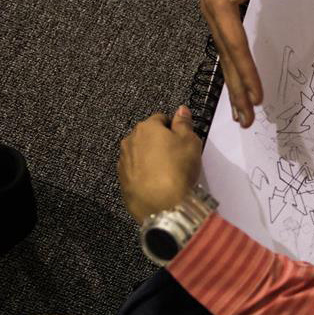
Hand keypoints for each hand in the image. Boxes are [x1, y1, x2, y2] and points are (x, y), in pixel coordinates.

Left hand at [118, 106, 202, 221]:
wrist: (163, 205)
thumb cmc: (177, 169)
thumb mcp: (190, 141)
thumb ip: (184, 123)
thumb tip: (181, 110)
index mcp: (146, 127)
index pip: (160, 118)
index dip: (173, 127)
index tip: (183, 138)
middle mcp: (130, 141)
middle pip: (147, 136)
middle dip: (160, 143)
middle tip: (178, 156)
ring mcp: (124, 162)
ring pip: (140, 154)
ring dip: (151, 159)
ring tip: (168, 172)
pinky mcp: (123, 181)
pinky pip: (136, 172)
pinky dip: (145, 175)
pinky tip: (158, 183)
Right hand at [182, 0, 262, 127]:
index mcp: (217, 1)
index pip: (234, 45)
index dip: (245, 73)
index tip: (257, 98)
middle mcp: (212, 10)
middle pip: (227, 59)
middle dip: (237, 91)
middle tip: (247, 121)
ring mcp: (213, 10)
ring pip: (225, 55)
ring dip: (234, 84)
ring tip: (242, 111)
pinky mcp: (218, 6)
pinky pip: (226, 43)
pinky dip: (233, 64)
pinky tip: (238, 75)